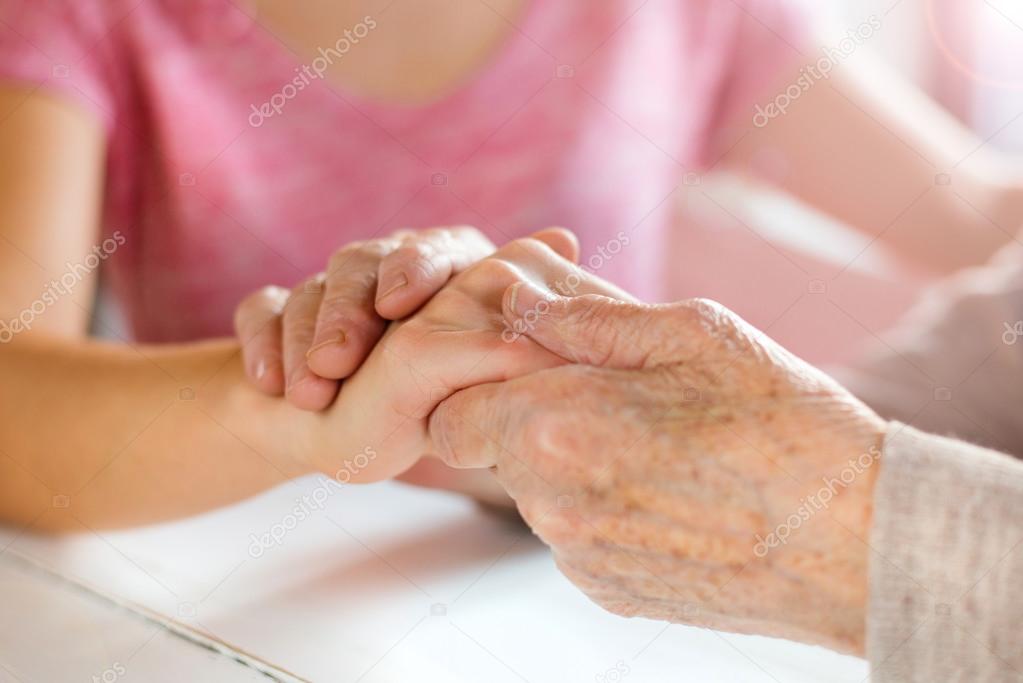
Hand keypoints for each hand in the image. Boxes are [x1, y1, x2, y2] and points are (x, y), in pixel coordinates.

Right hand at [233, 226, 495, 409]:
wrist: (358, 434)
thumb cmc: (438, 407)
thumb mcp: (477, 381)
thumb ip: (507, 332)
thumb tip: (561, 253)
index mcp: (447, 269)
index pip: (432, 250)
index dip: (413, 271)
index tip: (397, 306)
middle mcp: (388, 266)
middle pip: (360, 264)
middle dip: (345, 314)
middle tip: (335, 362)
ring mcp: (331, 287)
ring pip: (310, 289)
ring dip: (303, 340)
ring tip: (305, 396)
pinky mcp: (280, 312)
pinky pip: (262, 310)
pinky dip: (261, 343)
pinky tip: (267, 384)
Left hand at [429, 287, 886, 653]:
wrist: (859, 543)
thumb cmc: (786, 424)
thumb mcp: (694, 334)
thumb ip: (586, 317)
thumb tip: (520, 296)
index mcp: (558, 424)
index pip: (448, 412)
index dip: (476, 385)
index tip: (524, 368)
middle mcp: (553, 502)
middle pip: (491, 451)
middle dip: (528, 417)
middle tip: (609, 394)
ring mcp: (581, 556)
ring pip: (536, 493)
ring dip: (572, 461)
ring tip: (659, 444)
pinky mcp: (609, 591)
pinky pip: (576, 535)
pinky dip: (604, 507)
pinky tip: (672, 490)